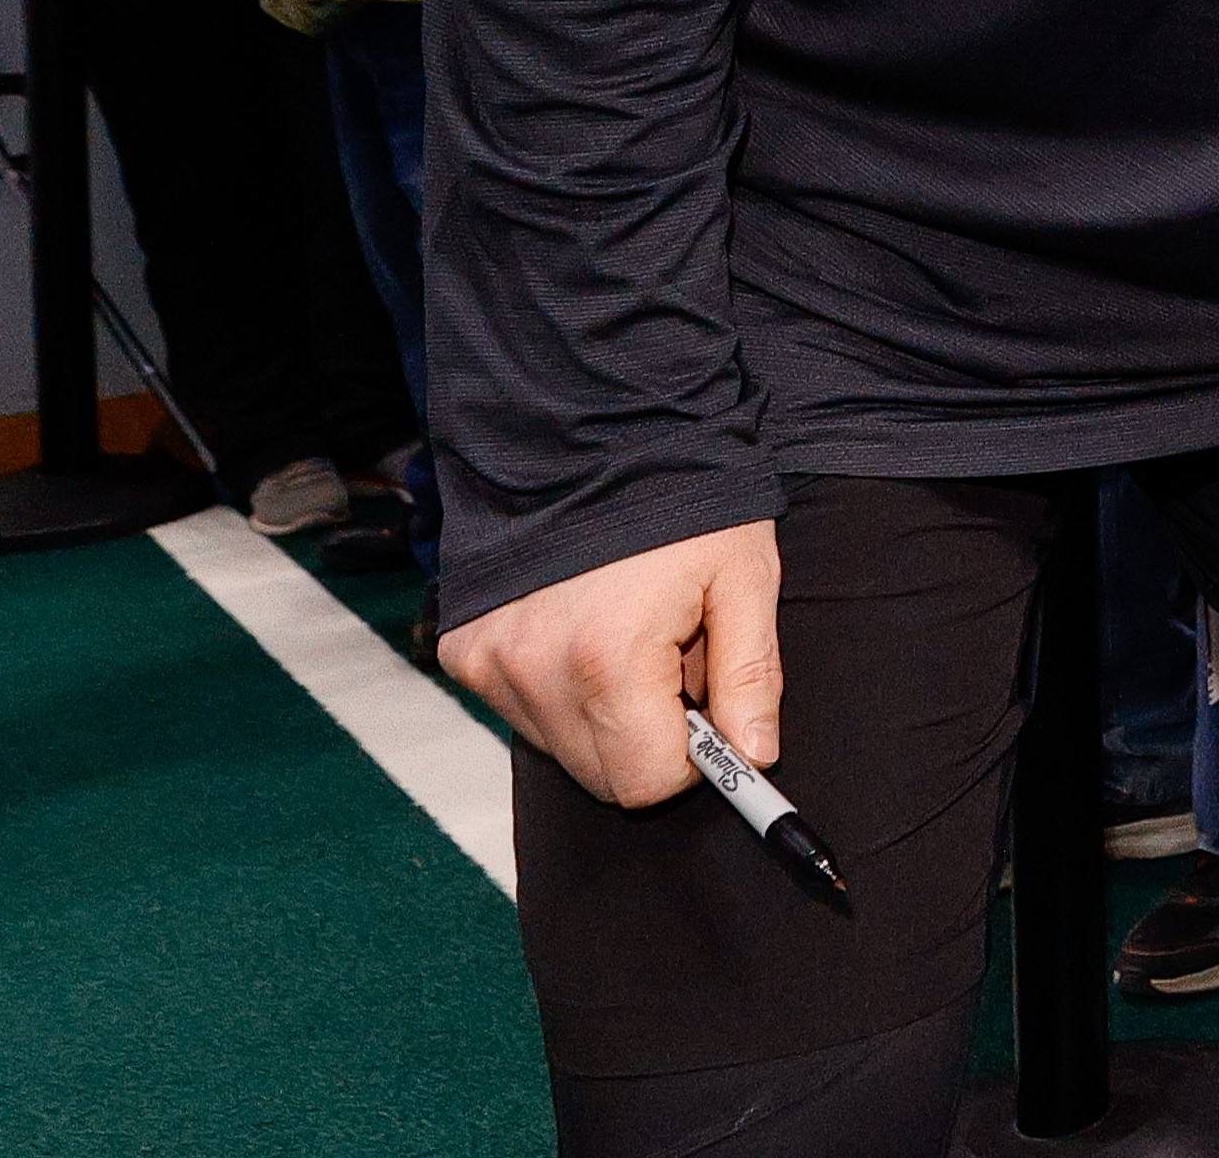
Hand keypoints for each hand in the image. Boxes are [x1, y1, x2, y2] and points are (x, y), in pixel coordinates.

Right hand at [438, 518, 781, 806]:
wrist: (591, 435)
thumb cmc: (684, 503)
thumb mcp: (744, 579)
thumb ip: (750, 678)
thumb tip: (755, 758)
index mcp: (609, 662)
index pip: (648, 783)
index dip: (691, 759)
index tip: (710, 716)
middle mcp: (535, 672)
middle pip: (602, 775)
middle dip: (648, 738)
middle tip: (672, 663)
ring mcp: (490, 664)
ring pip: (561, 747)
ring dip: (602, 714)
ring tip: (628, 635)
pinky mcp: (464, 653)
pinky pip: (521, 709)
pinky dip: (558, 688)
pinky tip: (583, 629)